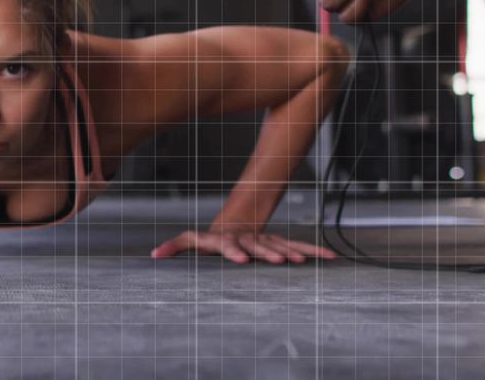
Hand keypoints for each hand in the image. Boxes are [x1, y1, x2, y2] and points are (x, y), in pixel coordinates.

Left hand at [151, 229, 336, 264]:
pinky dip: (313, 251)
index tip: (241, 260)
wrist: (235, 223)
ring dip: (291, 252)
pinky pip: (298, 246)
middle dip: (266, 252)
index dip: (233, 251)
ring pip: (279, 244)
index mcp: (226, 240)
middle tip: (278, 260)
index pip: (227, 244)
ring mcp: (265, 240)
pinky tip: (330, 257)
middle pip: (256, 245)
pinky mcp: (279, 243)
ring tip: (301, 261)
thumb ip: (176, 246)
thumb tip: (153, 255)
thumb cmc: (211, 239)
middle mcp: (247, 239)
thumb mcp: (193, 240)